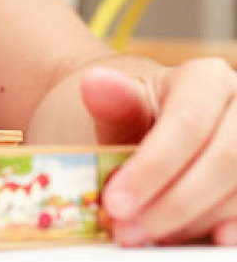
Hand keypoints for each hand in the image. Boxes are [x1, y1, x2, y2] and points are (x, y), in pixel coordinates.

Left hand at [84, 61, 236, 245]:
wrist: (143, 128)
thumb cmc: (128, 117)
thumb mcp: (113, 108)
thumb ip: (111, 104)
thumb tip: (96, 83)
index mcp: (206, 78)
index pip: (188, 123)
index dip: (154, 168)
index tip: (115, 202)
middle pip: (225, 160)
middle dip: (174, 203)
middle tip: (127, 231)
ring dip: (193, 222)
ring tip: (142, 235)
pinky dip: (230, 229)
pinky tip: (211, 240)